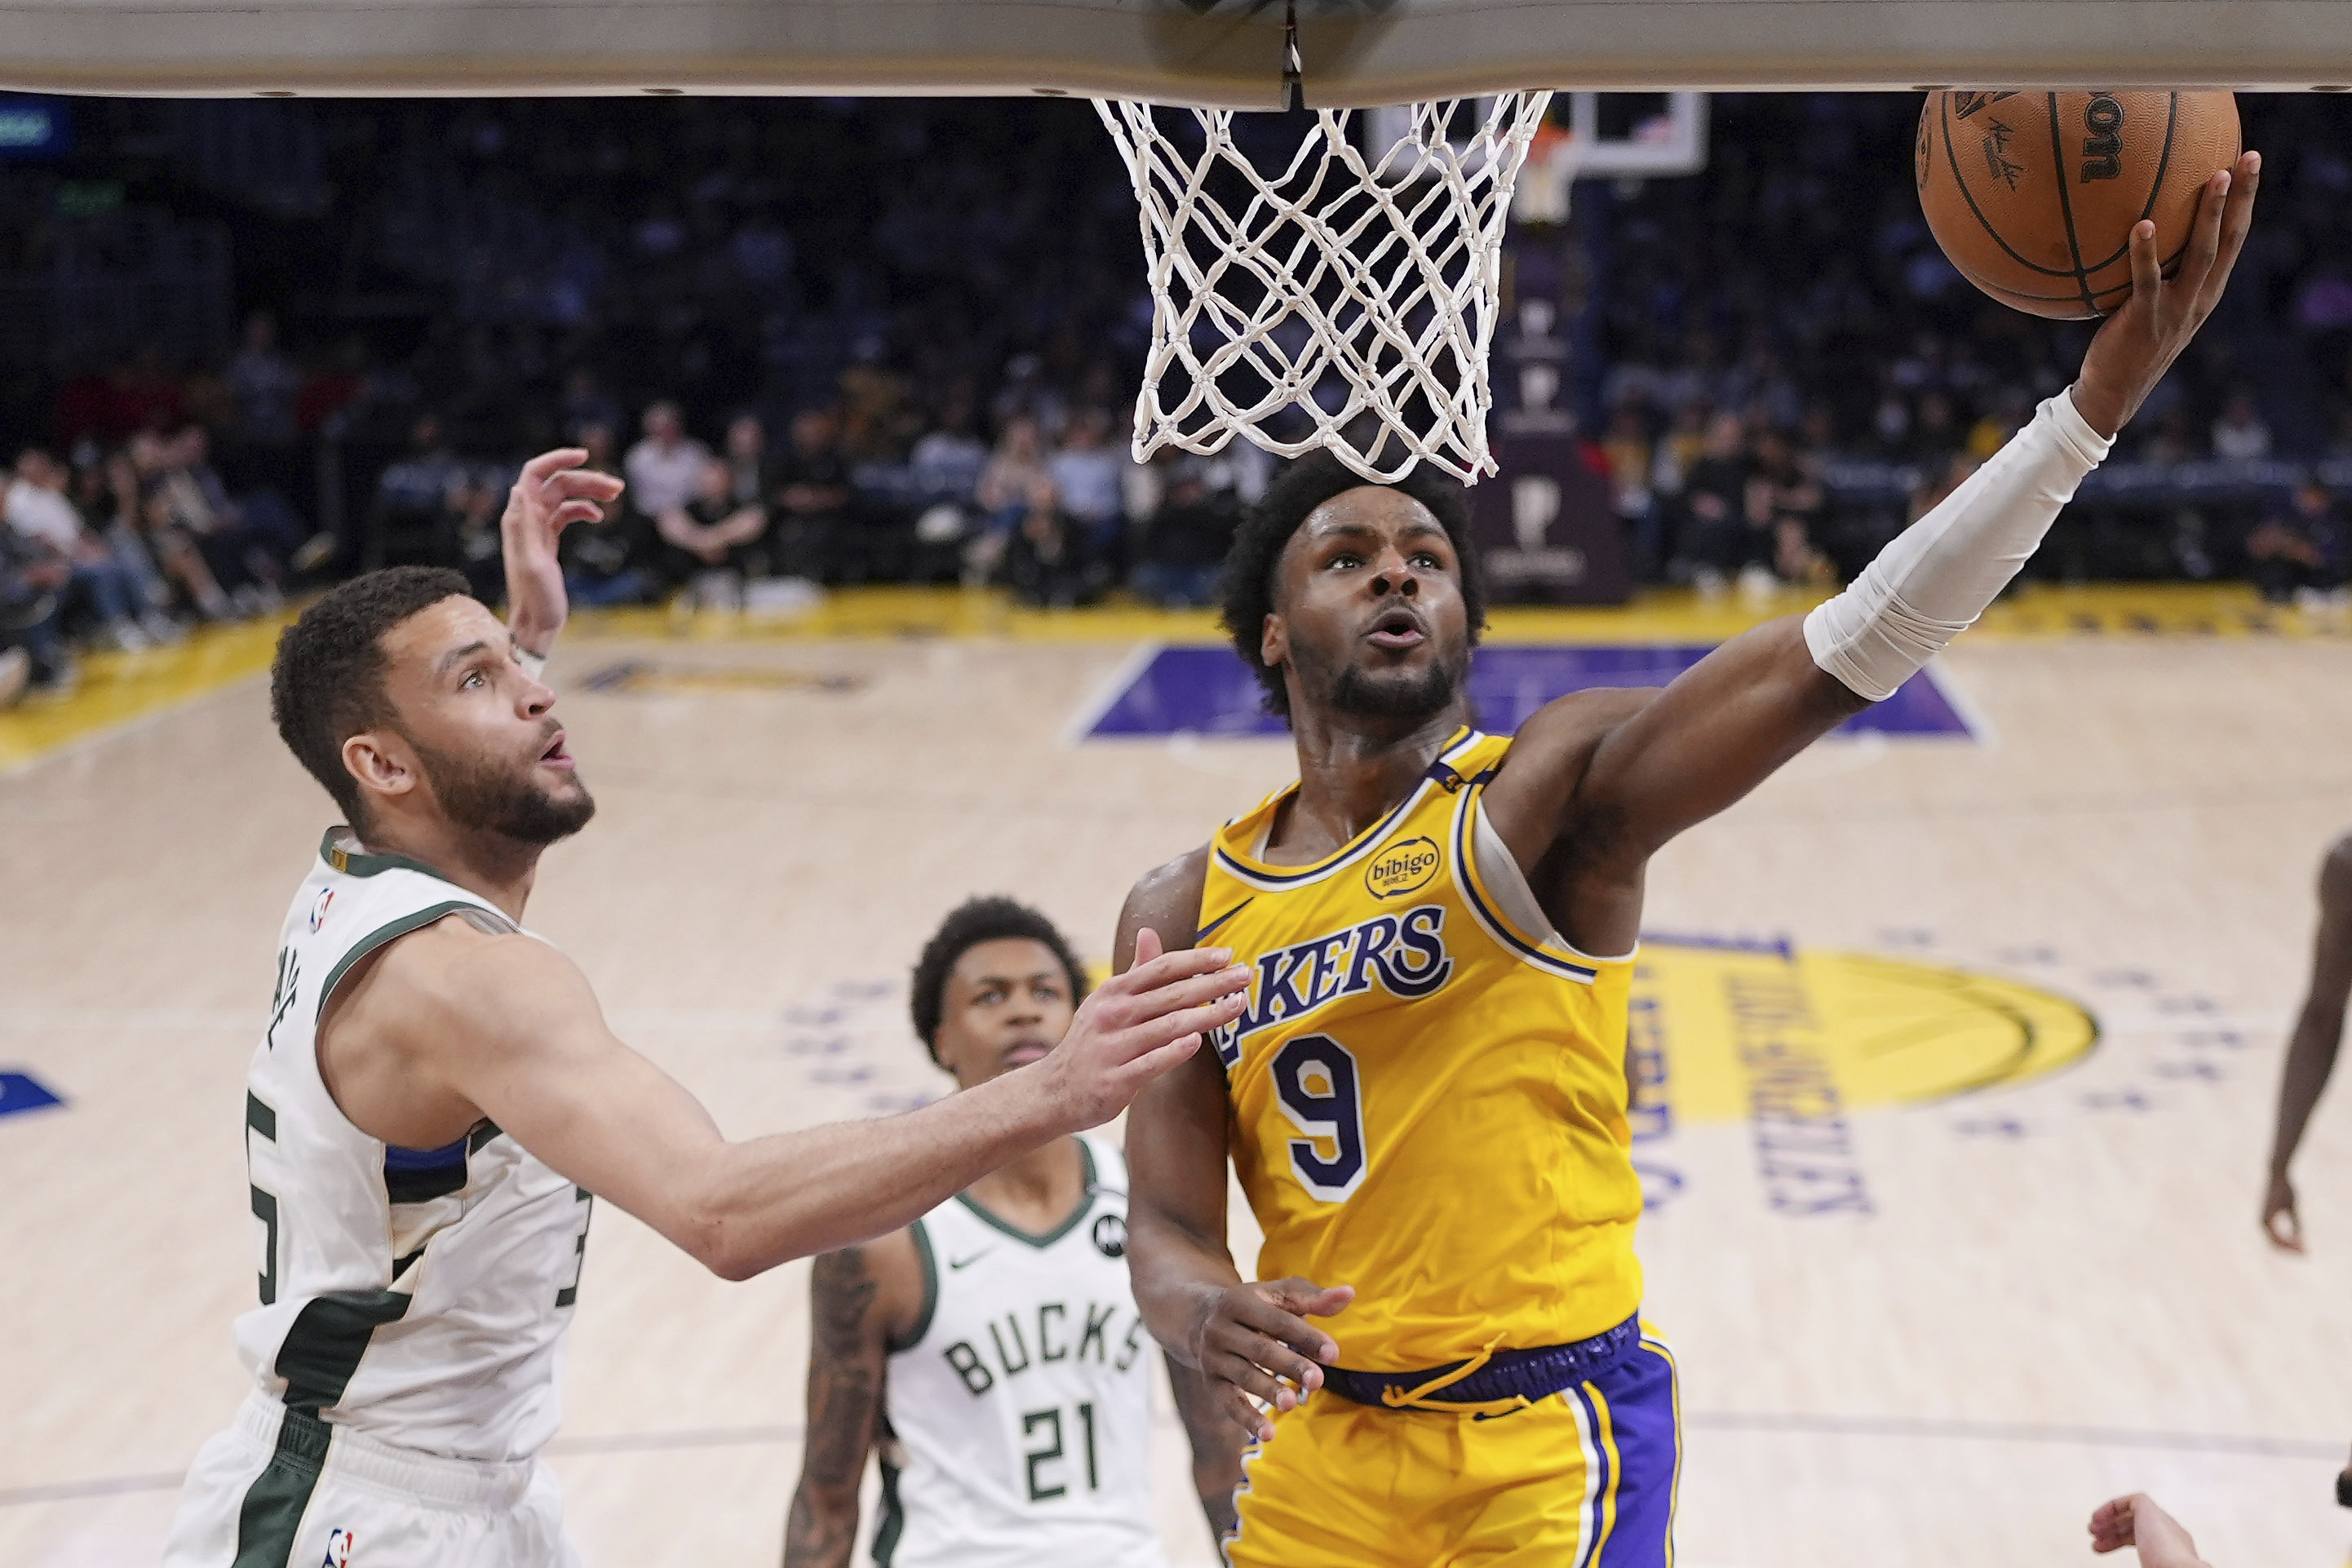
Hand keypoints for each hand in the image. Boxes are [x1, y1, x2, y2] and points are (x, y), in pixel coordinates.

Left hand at [502, 448, 623, 655]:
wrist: (536, 624)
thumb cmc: (536, 599)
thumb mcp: (531, 563)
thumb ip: (524, 527)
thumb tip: (518, 489)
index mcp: (520, 519)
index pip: (534, 474)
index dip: (557, 460)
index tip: (585, 456)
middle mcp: (526, 519)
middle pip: (557, 484)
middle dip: (587, 480)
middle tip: (618, 488)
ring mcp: (538, 529)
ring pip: (565, 497)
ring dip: (590, 492)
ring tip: (616, 496)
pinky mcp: (549, 540)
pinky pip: (567, 514)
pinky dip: (584, 509)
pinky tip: (599, 517)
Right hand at [1038, 929, 1247, 1127]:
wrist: (1054, 1092)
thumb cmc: (1092, 1043)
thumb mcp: (1106, 1002)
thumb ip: (1134, 972)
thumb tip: (1149, 932)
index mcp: (1112, 992)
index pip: (1160, 969)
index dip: (1195, 960)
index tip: (1228, 954)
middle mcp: (1111, 1015)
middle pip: (1171, 994)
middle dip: (1213, 983)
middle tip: (1247, 975)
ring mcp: (1112, 1048)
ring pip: (1168, 1026)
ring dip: (1207, 1014)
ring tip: (1238, 1005)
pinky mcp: (1115, 1080)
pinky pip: (1150, 1063)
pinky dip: (1174, 1051)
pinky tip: (1198, 1041)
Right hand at [1188, 1276, 1355, 1441]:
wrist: (1200, 1318)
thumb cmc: (1255, 1306)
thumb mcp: (1279, 1295)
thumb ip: (1313, 1297)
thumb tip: (1349, 1293)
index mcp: (1240, 1301)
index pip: (1277, 1321)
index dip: (1306, 1336)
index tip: (1333, 1354)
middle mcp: (1221, 1328)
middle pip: (1259, 1349)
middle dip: (1290, 1365)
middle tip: (1318, 1381)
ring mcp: (1213, 1357)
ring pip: (1244, 1375)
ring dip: (1268, 1390)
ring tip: (1292, 1403)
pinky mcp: (1211, 1382)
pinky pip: (1229, 1402)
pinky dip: (1247, 1419)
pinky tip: (1268, 1434)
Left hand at [2070, 151, 2260, 437]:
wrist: (2114, 390)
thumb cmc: (2127, 340)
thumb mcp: (2151, 301)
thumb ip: (2155, 268)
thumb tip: (2138, 221)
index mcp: (2207, 289)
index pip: (2235, 237)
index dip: (2246, 200)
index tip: (2250, 161)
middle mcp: (2200, 296)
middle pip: (2231, 238)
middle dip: (2243, 197)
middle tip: (2249, 158)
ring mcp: (2176, 308)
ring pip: (2201, 254)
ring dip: (2210, 215)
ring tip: (2214, 178)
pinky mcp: (2145, 318)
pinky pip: (2147, 280)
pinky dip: (2145, 253)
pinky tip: (2141, 225)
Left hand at [2089, 1493, 2209, 1567]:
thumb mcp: (2148, 1564)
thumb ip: (2144, 1561)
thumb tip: (2139, 1564)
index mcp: (2174, 1549)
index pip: (2144, 1539)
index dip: (2119, 1541)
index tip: (2100, 1548)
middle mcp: (2171, 1532)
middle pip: (2137, 1526)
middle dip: (2113, 1531)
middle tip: (2095, 1540)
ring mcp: (2162, 1518)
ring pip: (2133, 1513)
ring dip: (2110, 1521)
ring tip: (2091, 1531)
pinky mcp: (2149, 1506)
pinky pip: (2130, 1501)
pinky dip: (2111, 1507)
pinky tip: (2096, 1518)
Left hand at [2263, 1168, 2303, 1251]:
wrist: (2278, 1177)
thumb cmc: (2285, 1191)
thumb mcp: (2292, 1210)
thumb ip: (2295, 1224)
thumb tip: (2299, 1237)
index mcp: (2266, 1222)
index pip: (2276, 1242)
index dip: (2290, 1249)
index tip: (2304, 1252)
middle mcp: (2262, 1222)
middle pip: (2275, 1245)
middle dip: (2290, 1251)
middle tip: (2305, 1255)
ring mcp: (2264, 1219)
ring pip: (2276, 1242)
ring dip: (2290, 1247)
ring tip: (2304, 1250)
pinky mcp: (2268, 1216)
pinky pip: (2277, 1234)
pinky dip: (2288, 1240)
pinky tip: (2299, 1242)